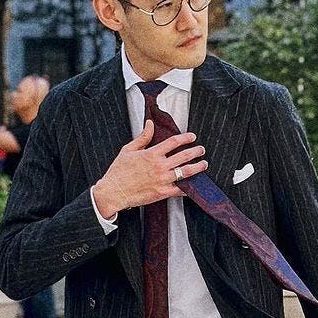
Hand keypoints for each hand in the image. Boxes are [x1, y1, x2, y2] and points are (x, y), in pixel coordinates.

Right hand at [92, 120, 208, 218]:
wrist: (114, 191)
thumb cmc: (119, 171)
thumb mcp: (128, 150)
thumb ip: (142, 137)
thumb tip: (150, 124)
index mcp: (151, 154)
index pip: (173, 142)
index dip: (185, 138)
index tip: (192, 137)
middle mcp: (159, 166)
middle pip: (184, 156)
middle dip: (196, 151)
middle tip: (201, 149)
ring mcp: (162, 180)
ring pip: (185, 172)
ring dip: (197, 167)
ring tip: (203, 164)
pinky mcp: (162, 193)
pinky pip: (180, 190)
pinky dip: (189, 187)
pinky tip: (195, 185)